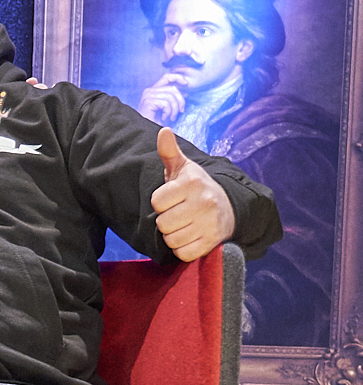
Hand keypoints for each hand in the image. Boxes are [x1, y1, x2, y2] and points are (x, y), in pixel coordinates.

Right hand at [138, 79, 186, 125]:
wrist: (145, 132)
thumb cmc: (154, 122)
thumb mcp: (166, 108)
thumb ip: (173, 99)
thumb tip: (185, 93)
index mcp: (152, 90)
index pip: (166, 77)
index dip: (178, 78)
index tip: (186, 84)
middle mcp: (149, 91)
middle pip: (172, 88)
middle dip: (180, 100)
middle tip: (181, 111)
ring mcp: (148, 96)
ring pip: (170, 97)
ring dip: (174, 109)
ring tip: (171, 117)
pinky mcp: (148, 102)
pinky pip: (166, 104)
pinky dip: (168, 112)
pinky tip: (164, 118)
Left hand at [150, 128, 233, 262]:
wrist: (229, 208)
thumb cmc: (197, 189)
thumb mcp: (184, 168)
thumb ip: (169, 152)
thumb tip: (164, 130)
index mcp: (192, 183)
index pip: (156, 201)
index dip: (160, 203)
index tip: (172, 200)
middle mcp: (204, 203)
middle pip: (162, 223)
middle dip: (166, 221)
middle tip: (179, 214)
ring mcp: (210, 224)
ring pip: (171, 240)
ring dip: (173, 236)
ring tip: (185, 225)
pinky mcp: (212, 244)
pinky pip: (183, 254)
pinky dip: (183, 249)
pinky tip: (191, 237)